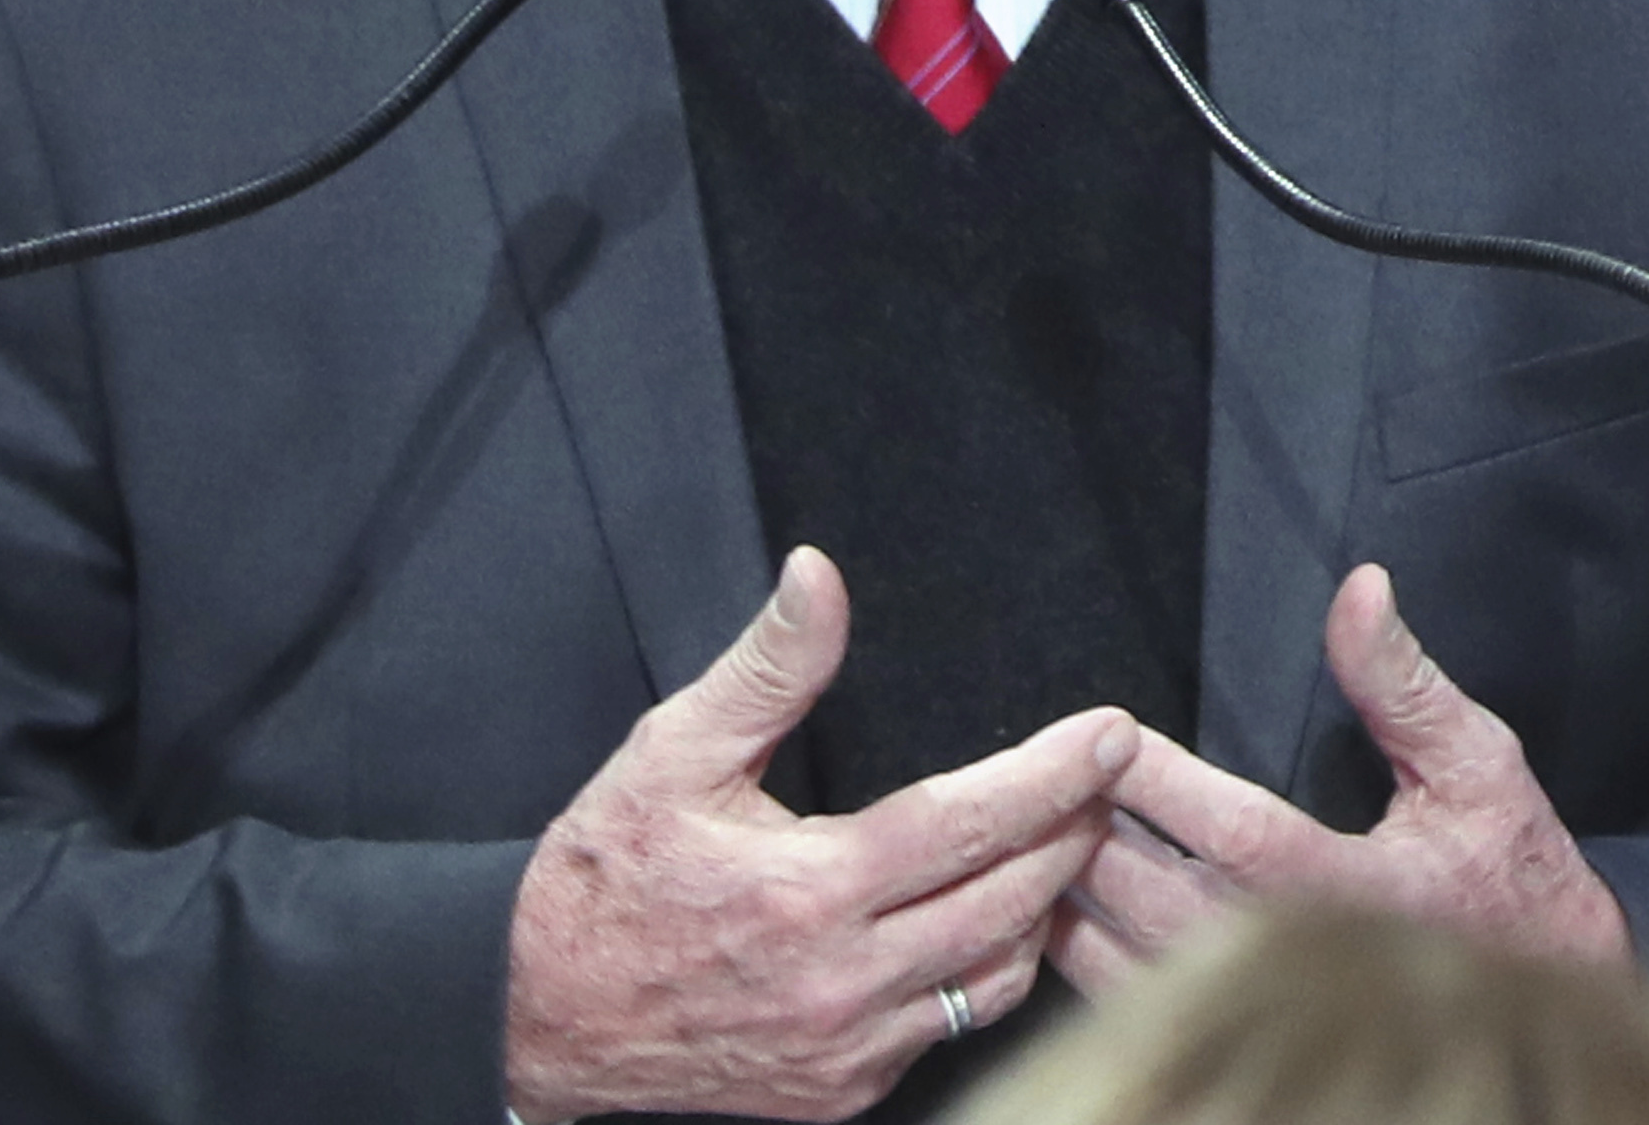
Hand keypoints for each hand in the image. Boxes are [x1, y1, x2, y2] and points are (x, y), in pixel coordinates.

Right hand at [505, 546, 1139, 1121]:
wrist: (537, 1017)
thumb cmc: (604, 879)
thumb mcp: (671, 753)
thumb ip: (767, 667)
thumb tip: (819, 575)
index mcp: (810, 891)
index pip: (971, 824)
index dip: (1054, 775)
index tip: (1111, 734)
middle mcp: (842, 981)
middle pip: (1008, 902)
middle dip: (1070, 832)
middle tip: (1105, 779)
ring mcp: (848, 1048)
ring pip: (995, 976)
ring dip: (1041, 907)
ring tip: (1064, 841)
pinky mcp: (842, 1091)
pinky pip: (950, 1026)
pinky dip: (986, 969)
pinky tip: (991, 918)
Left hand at [1047, 564, 1632, 998]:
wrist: (1543, 988)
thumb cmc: (1509, 872)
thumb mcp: (1475, 763)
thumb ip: (1403, 682)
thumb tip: (1358, 591)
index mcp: (1353, 890)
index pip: (1232, 832)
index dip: (1158, 782)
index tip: (1108, 735)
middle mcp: (1297, 964)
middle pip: (1156, 899)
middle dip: (1095, 829)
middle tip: (1053, 772)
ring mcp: (1259, 1015)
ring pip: (1127, 963)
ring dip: (1079, 893)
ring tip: (1048, 830)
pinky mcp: (1235, 1045)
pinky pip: (1132, 1009)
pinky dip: (1086, 958)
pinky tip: (1068, 904)